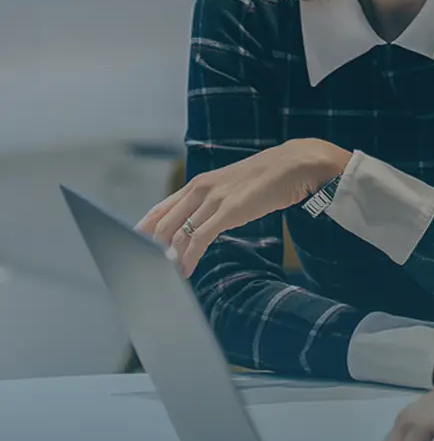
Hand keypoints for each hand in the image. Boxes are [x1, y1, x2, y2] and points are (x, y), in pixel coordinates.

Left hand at [138, 140, 348, 276]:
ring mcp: (214, 199)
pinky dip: (189, 257)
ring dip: (168, 257)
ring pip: (178, 233)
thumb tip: (205, 222)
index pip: (160, 208)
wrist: (295, 165)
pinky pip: (200, 238)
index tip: (131, 247)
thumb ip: (215, 202)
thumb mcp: (233, 188)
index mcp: (199, 184)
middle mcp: (200, 189)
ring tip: (162, 275)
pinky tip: (186, 270)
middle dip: (150, 248)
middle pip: (163, 224)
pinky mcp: (229, 210)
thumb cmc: (269, 178)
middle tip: (143, 268)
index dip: (143, 229)